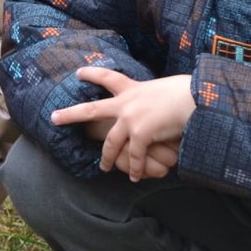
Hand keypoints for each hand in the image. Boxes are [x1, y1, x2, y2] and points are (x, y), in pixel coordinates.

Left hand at [50, 68, 194, 180]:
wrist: (196, 98)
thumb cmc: (189, 91)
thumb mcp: (167, 87)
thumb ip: (157, 96)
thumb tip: (163, 100)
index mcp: (133, 88)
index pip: (108, 78)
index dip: (92, 74)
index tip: (78, 72)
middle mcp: (126, 103)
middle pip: (91, 110)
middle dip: (71, 114)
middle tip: (54, 118)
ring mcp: (130, 119)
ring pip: (110, 143)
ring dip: (107, 157)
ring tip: (103, 167)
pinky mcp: (140, 135)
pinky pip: (134, 157)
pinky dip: (135, 168)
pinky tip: (133, 177)